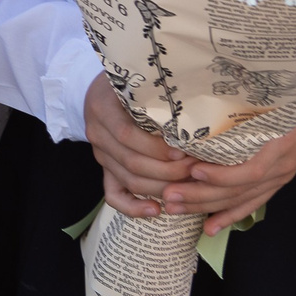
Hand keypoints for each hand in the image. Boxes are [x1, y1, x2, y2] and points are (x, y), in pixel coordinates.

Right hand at [80, 77, 194, 219]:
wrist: (104, 93)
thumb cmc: (131, 86)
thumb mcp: (140, 85)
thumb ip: (159, 100)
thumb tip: (197, 122)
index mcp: (103, 109)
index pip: (127, 134)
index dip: (156, 147)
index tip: (184, 151)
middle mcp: (98, 134)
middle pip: (132, 162)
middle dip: (169, 170)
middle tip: (196, 169)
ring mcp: (101, 155)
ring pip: (129, 180)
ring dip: (162, 187)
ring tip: (189, 185)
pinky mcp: (106, 169)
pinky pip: (114, 195)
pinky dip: (134, 208)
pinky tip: (156, 211)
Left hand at [169, 98, 295, 234]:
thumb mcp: (274, 99)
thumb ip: (243, 104)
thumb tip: (200, 104)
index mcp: (278, 144)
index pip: (250, 171)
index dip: (221, 175)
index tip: (192, 171)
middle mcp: (279, 166)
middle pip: (239, 190)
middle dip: (201, 196)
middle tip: (169, 195)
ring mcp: (280, 177)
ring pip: (241, 199)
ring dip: (207, 207)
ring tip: (176, 209)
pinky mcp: (278, 181)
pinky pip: (253, 203)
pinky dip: (231, 215)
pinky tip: (211, 227)